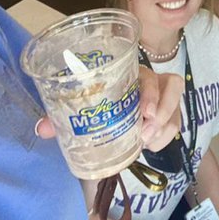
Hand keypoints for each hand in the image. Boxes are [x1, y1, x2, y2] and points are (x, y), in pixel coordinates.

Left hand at [37, 69, 183, 151]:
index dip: (151, 92)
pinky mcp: (169, 114)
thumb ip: (63, 116)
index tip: (145, 112)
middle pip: (171, 87)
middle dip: (163, 110)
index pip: (148, 74)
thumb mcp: (83, 107)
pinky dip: (164, 138)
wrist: (112, 110)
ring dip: (164, 127)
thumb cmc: (97, 102)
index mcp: (132, 73)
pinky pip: (174, 124)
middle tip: (146, 133)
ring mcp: (164, 98)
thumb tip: (42, 128)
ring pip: (176, 107)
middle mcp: (152, 81)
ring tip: (147, 143)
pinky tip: (150, 146)